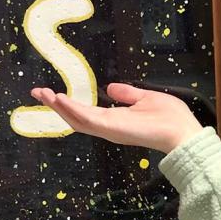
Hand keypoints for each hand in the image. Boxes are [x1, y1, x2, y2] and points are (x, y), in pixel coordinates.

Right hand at [29, 82, 202, 153]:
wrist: (183, 132)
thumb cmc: (170, 118)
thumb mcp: (145, 98)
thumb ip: (127, 94)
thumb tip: (111, 87)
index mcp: (113, 119)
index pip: (84, 112)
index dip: (67, 103)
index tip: (50, 93)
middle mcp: (107, 126)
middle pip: (74, 117)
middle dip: (55, 105)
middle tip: (36, 92)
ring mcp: (108, 129)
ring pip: (76, 119)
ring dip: (59, 106)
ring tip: (43, 94)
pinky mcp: (112, 129)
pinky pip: (87, 120)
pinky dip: (72, 110)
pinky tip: (60, 100)